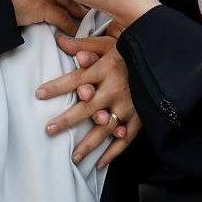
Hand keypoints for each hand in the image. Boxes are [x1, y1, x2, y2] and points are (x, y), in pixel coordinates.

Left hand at [37, 34, 139, 168]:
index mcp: (106, 69)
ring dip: (88, 144)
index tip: (39, 94)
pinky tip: (99, 163)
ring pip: (105, 129)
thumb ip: (83, 45)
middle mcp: (116, 89)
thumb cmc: (128, 51)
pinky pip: (125, 139)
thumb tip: (59, 39)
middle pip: (87, 108)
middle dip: (67, 120)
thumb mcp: (106, 44)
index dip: (57, 87)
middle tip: (49, 130)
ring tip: (73, 156)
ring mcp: (129, 106)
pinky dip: (113, 153)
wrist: (161, 60)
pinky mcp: (140, 118)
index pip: (76, 79)